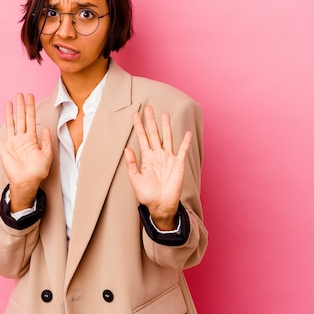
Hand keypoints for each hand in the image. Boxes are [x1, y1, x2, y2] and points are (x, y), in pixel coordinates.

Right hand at [0, 93, 51, 211]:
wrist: (27, 182)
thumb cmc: (38, 171)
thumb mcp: (46, 155)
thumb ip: (46, 141)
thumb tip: (45, 128)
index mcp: (32, 139)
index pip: (31, 119)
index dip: (30, 108)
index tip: (30, 96)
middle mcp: (21, 138)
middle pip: (21, 118)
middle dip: (20, 106)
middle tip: (19, 94)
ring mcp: (12, 143)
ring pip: (10, 124)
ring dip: (9, 114)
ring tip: (8, 102)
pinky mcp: (4, 149)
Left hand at [124, 106, 192, 230]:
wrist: (160, 206)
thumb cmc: (147, 195)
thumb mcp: (135, 179)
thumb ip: (131, 164)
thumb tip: (126, 148)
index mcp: (147, 158)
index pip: (141, 138)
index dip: (138, 126)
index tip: (134, 114)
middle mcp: (157, 155)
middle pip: (154, 134)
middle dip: (150, 121)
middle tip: (148, 108)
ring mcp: (168, 159)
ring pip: (167, 138)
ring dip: (166, 126)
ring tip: (164, 114)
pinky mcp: (178, 164)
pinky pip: (182, 151)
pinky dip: (185, 142)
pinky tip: (187, 132)